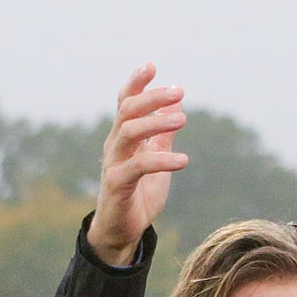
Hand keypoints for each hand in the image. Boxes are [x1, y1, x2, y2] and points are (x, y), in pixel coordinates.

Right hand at [86, 63, 188, 265]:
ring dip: (157, 123)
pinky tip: (183, 161)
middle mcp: (115, 145)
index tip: (152, 66)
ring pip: (129, 132)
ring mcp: (113, 163)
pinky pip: (138, 167)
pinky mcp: (117, 184)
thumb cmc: (139, 194)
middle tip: (178, 91)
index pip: (126, 102)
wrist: (123, 231)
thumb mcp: (157, 159)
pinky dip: (162, 161)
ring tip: (183, 120)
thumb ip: (163, 134)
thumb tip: (176, 103)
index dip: (137, 83)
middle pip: (127, 111)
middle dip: (152, 98)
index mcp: (124, 137)